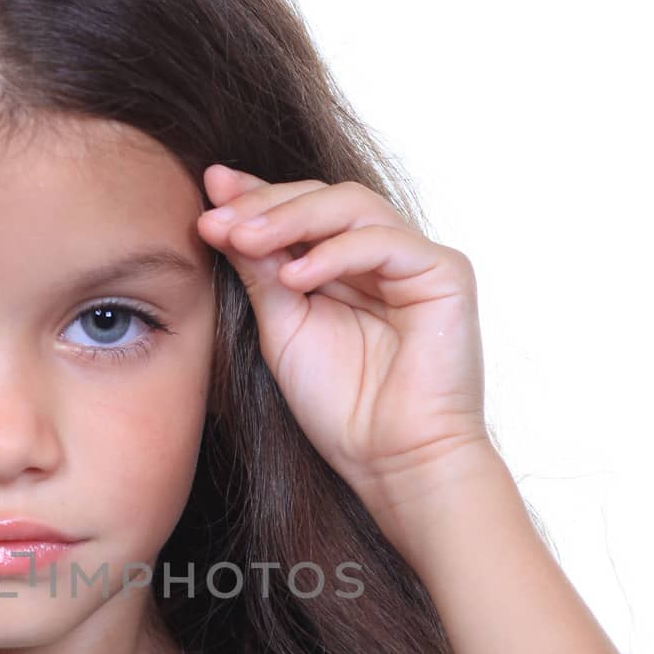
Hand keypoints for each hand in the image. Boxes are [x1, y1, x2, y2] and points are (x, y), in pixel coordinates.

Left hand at [197, 164, 491, 520]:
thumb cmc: (341, 408)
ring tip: (244, 239)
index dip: (254, 197)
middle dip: (265, 204)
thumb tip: (219, 216)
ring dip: (292, 218)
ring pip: (352, 206)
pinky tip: (296, 277)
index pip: (299, 212)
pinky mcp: (445, 272)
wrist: (393, 461)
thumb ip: (260, 274)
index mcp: (343, 267)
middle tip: (217, 219)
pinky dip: (337, 253)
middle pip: (323, 199)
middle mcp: (381, 256)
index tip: (207, 192)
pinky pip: (385, 242)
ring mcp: (414, 260)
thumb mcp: (282, 331)